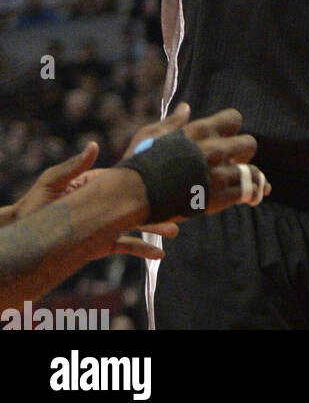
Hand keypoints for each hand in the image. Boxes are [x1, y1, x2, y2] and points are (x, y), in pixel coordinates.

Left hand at [9, 142, 175, 262]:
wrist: (29, 234)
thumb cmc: (38, 202)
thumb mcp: (54, 180)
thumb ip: (75, 166)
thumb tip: (93, 146)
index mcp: (101, 183)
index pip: (130, 175)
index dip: (150, 171)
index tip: (172, 166)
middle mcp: (109, 202)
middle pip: (141, 200)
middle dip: (163, 201)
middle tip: (183, 199)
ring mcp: (108, 224)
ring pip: (139, 224)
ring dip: (158, 227)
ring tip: (175, 230)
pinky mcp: (103, 243)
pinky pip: (127, 246)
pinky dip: (143, 250)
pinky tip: (159, 255)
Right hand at [120, 102, 269, 220]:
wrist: (132, 195)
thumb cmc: (137, 163)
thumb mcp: (152, 135)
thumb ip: (173, 122)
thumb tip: (186, 107)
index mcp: (199, 131)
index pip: (234, 118)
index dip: (232, 129)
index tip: (226, 138)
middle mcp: (213, 150)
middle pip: (249, 144)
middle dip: (244, 152)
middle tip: (235, 161)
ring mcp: (216, 174)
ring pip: (252, 172)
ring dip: (251, 177)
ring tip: (251, 184)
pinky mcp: (216, 198)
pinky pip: (245, 193)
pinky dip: (250, 194)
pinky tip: (251, 197)